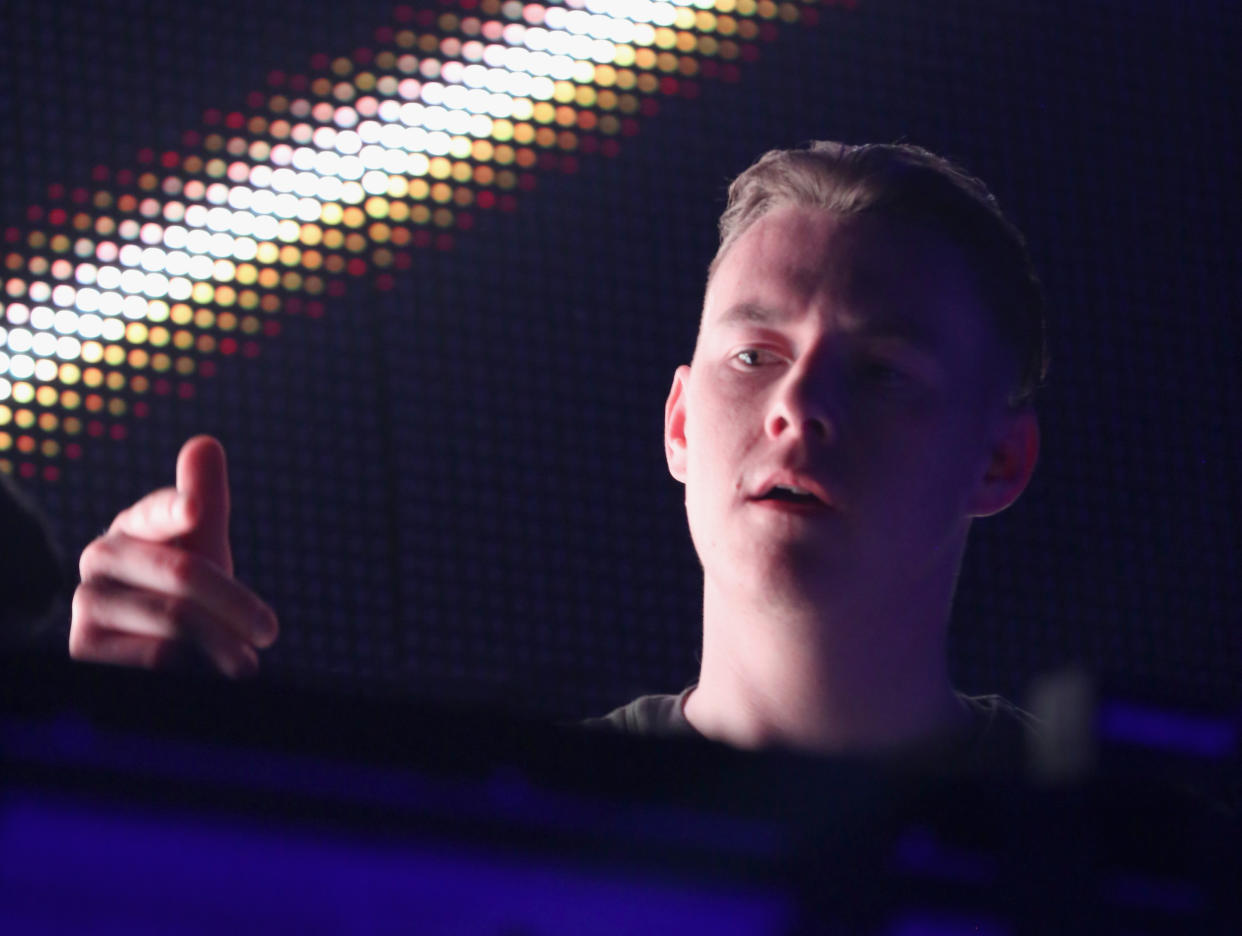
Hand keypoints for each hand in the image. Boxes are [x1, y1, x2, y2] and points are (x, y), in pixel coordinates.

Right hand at [70, 436, 277, 676]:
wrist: (159, 658)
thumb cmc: (189, 592)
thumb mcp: (203, 546)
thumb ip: (204, 499)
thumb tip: (205, 443)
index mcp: (133, 525)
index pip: (156, 511)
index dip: (176, 509)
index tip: (196, 511)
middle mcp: (101, 556)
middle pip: (181, 572)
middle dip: (233, 604)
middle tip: (270, 633)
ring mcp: (87, 601)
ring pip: (171, 618)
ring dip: (219, 644)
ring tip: (247, 665)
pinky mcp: (83, 647)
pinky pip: (149, 656)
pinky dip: (185, 669)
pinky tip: (198, 675)